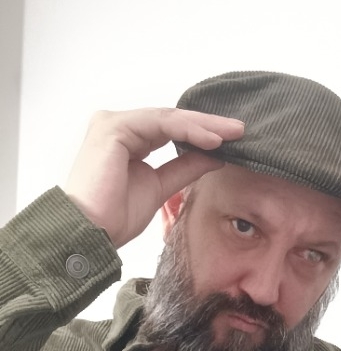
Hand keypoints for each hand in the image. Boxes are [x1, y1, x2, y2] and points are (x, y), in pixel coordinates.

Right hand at [65, 107, 243, 247]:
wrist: (89, 232)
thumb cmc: (113, 218)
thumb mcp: (159, 188)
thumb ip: (183, 169)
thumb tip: (215, 156)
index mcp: (127, 140)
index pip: (170, 130)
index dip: (202, 134)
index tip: (232, 141)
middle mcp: (118, 126)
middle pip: (172, 120)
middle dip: (208, 125)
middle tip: (240, 130)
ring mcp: (114, 123)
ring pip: (168, 118)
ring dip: (203, 126)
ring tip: (231, 134)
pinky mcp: (113, 127)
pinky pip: (160, 124)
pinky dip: (188, 130)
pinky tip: (211, 140)